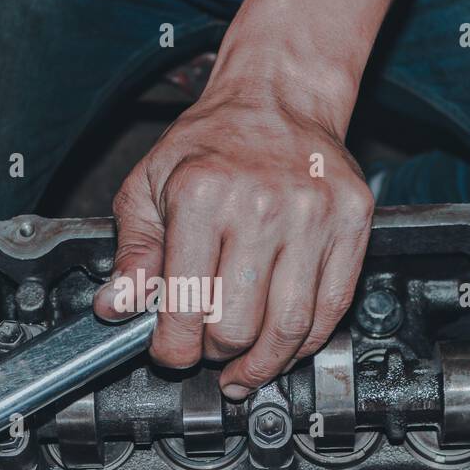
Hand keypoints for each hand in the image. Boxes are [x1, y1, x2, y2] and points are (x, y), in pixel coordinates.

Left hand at [93, 82, 374, 399]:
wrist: (277, 99)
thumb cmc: (210, 143)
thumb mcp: (147, 187)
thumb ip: (132, 253)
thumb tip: (116, 308)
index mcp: (202, 195)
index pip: (187, 308)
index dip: (173, 348)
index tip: (170, 352)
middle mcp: (262, 205)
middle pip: (239, 327)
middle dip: (216, 355)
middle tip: (206, 352)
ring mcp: (314, 215)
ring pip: (290, 328)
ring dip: (263, 364)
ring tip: (245, 370)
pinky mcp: (352, 222)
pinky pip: (333, 307)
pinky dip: (307, 341)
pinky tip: (284, 346)